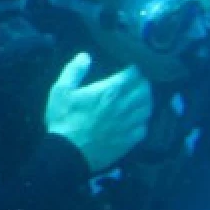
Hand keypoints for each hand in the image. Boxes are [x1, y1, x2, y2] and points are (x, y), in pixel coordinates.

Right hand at [45, 53, 152, 173]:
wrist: (68, 153)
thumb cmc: (64, 120)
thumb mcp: (61, 91)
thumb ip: (74, 71)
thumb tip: (85, 56)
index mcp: (109, 91)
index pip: (133, 74)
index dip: (135, 67)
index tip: (132, 65)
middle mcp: (124, 106)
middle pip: (145, 89)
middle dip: (143, 81)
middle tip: (137, 80)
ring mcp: (129, 124)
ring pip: (148, 107)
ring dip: (146, 99)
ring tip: (140, 97)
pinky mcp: (129, 140)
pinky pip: (144, 127)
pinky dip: (143, 120)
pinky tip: (137, 119)